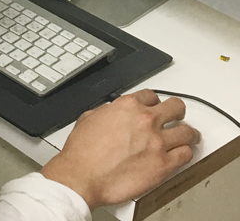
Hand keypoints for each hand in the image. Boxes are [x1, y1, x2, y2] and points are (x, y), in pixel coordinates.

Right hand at [41, 89, 200, 209]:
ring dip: (188, 133)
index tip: (156, 108)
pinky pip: (186, 155)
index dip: (154, 102)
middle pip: (176, 108)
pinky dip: (185, 153)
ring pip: (187, 131)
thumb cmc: (83, 151)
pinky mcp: (163, 165)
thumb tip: (113, 114)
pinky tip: (182, 155)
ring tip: (189, 137)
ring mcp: (157, 142)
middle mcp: (146, 120)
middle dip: (176, 112)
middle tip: (177, 118)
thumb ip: (108, 111)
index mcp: (127, 105)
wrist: (82, 176)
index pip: (151, 96)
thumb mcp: (90, 117)